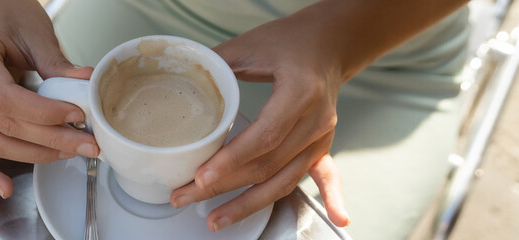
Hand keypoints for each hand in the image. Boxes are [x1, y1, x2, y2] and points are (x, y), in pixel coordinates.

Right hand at [0, 0, 98, 198]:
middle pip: (3, 124)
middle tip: (86, 144)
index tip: (76, 115)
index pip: (5, 98)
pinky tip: (5, 188)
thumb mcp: (35, 32)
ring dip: (34, 153)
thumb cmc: (9, 13)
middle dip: (49, 139)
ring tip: (70, 152)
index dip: (43, 114)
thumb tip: (86, 87)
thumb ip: (57, 64)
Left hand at [169, 15, 349, 230]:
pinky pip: (326, 176)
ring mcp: (322, 136)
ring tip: (217, 219)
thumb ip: (217, 65)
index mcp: (299, 92)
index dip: (231, 160)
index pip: (263, 136)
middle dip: (223, 186)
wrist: (328, 43)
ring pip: (284, 179)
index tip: (201, 177)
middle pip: (267, 165)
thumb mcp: (250, 45)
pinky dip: (332, 198)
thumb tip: (181, 81)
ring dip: (249, 203)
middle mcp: (316, 119)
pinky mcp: (323, 145)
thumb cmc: (291, 41)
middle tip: (185, 196)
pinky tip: (337, 220)